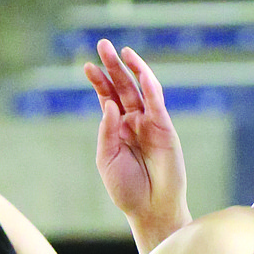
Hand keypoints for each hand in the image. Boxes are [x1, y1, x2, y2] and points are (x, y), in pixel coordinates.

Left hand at [86, 40, 188, 244]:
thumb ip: (107, 131)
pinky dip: (150, 87)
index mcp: (117, 128)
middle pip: (123, 87)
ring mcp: (150, 123)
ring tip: (122, 51)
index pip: (107, 97)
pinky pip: (157, 104)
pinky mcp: (165, 129)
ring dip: (132, 69)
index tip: (87, 66)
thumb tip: (109, 105)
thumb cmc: (126, 188)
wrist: (150, 208)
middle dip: (113, 66)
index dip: (98, 80)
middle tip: (103, 45)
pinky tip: (142, 73)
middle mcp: (134, 121)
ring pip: (141, 89)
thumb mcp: (106, 159)